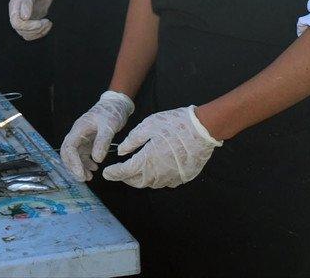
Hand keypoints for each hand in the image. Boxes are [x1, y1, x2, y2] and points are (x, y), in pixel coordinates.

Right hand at [8, 0, 58, 40]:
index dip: (28, 26)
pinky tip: (47, 25)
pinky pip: (32, 34)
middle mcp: (17, 13)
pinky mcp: (30, 22)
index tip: (41, 22)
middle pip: (20, 30)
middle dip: (35, 29)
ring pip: (26, 34)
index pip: (16, 22)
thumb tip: (23, 17)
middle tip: (47, 22)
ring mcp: (23, 18)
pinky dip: (40, 33)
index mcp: (15, 5)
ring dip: (38, 32)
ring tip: (48, 23)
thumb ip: (27, 2)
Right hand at [60, 90, 134, 181]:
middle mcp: (77, 134)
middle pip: (67, 153)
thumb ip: (102, 142)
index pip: (69, 147)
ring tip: (89, 177)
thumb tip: (96, 159)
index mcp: (79, 129)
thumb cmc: (111, 113)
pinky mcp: (88, 141)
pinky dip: (86, 163)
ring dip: (79, 167)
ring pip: (74, 155)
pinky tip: (95, 168)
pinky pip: (83, 154)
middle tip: (83, 178)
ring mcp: (82, 138)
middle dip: (73, 167)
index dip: (73, 162)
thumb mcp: (108, 127)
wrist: (115, 105)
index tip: (80, 174)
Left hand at [102, 106, 222, 188]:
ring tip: (134, 170)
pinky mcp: (183, 178)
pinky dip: (155, 178)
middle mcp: (159, 173)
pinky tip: (153, 169)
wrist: (204, 129)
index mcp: (148, 159)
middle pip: (137, 182)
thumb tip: (121, 152)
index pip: (126, 172)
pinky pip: (164, 182)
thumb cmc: (174, 124)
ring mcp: (173, 177)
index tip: (106, 174)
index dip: (114, 173)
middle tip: (119, 172)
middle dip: (126, 178)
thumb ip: (132, 141)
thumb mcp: (148, 126)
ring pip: (151, 184)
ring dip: (140, 179)